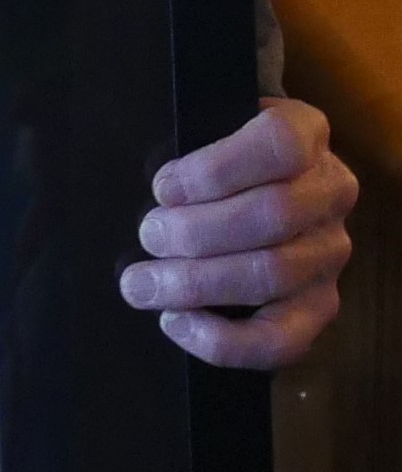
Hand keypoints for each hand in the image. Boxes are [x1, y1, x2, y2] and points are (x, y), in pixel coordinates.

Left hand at [118, 100, 356, 368]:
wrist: (248, 188)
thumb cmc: (213, 161)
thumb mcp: (204, 132)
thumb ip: (187, 148)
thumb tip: (156, 193)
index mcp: (306, 133)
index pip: (278, 144)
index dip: (215, 171)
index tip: (163, 187)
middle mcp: (330, 192)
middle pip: (272, 215)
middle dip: (196, 232)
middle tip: (147, 236)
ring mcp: (329, 252)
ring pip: (272, 275)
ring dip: (197, 283)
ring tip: (141, 284)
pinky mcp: (320, 306)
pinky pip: (280, 339)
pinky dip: (223, 340)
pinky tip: (176, 322)